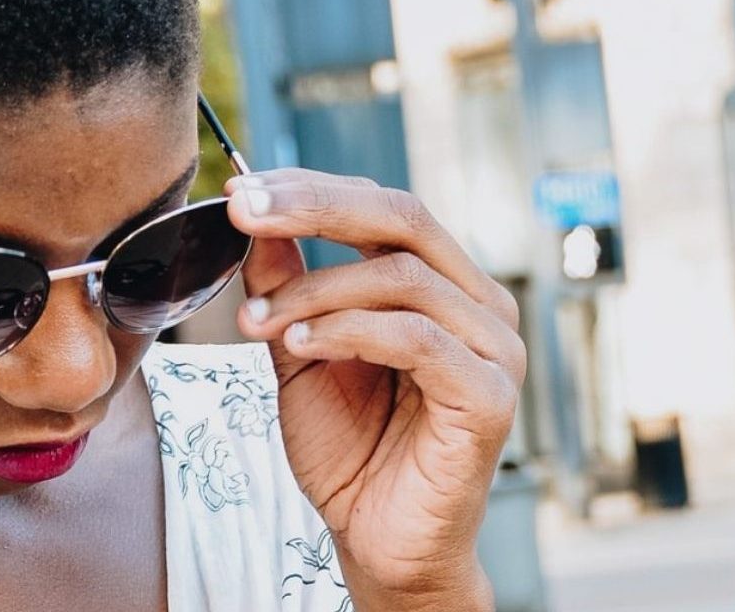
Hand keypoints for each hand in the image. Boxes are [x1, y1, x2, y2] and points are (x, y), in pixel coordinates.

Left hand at [224, 169, 524, 609]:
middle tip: (245, 210)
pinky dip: (349, 332)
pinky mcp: (489, 396)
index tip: (240, 192)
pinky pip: (417, 338)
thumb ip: (288, 288)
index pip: (385, 207)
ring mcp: (494, 347)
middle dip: (314, 207)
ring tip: (259, 322)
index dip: (312, 190)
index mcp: (445, 284)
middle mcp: (480, 304)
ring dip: (316, 290)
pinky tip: (299, 346)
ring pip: (403, 277)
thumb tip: (257, 218)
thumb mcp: (301, 354)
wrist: (379, 544)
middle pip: (404, 218)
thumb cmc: (352, 452)